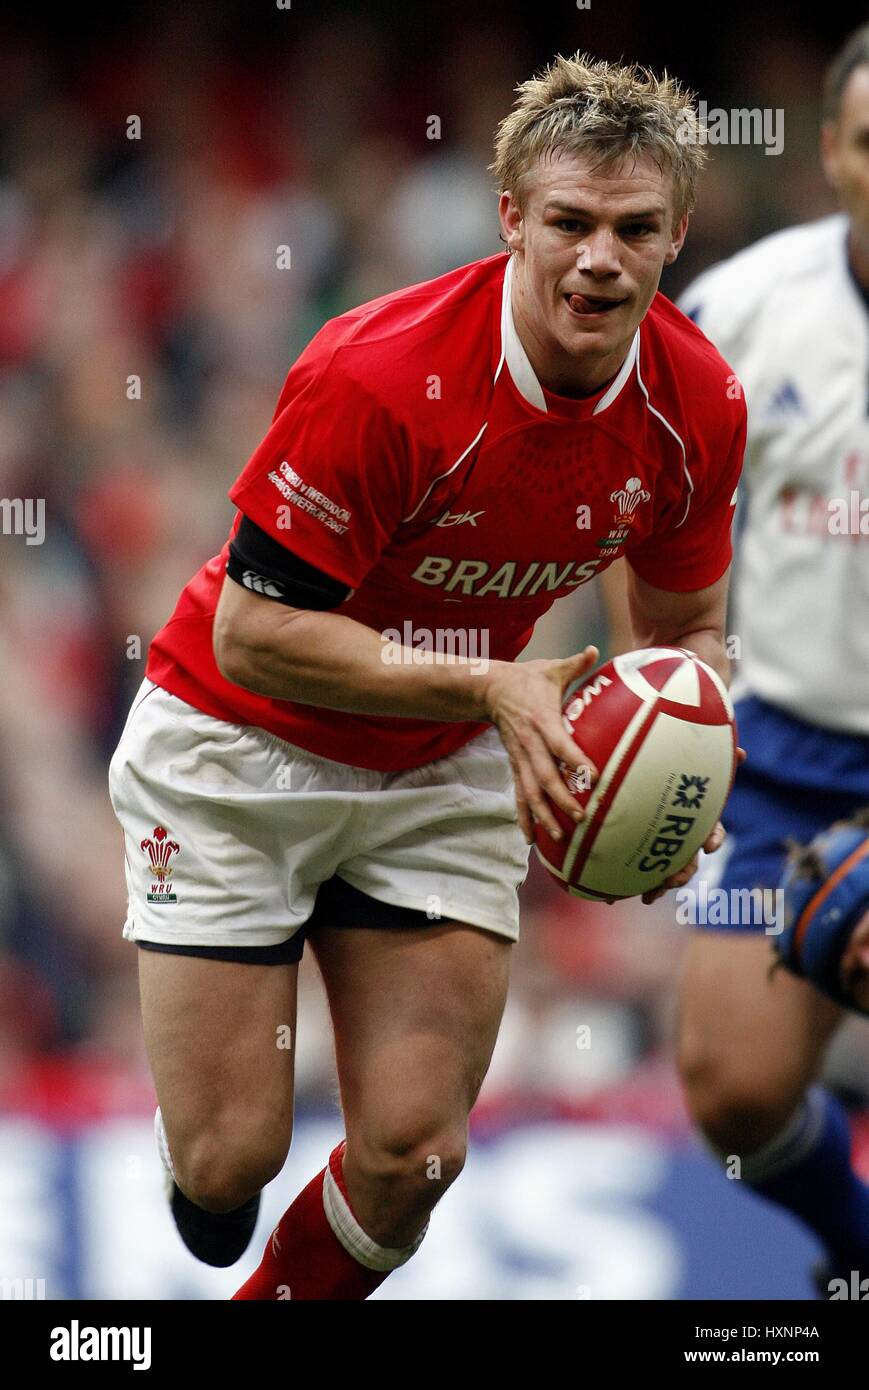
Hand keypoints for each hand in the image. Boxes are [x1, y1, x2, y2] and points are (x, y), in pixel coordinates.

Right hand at [484, 646, 600, 844]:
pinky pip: (520, 794)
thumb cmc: (527, 679)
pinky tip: (531, 838)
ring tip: (557, 836)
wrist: (489, 689)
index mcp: (542, 721)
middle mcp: (530, 744)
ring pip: (530, 791)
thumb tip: (594, 650)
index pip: (561, 744)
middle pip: (544, 776)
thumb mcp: (551, 669)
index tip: (594, 776)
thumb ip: (575, 664)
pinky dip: (525, 817)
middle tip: (580, 817)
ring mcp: (520, 757)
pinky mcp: (516, 765)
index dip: (576, 760)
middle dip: (561, 799)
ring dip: (543, 815)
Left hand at [639, 746, 744, 904]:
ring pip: (664, 874)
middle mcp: (681, 838)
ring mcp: (661, 849)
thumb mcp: (683, 764)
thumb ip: (710, 759)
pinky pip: (636, 874)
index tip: (709, 846)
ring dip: (659, 886)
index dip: (713, 839)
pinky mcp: (638, 856)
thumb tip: (743, 752)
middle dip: (682, 874)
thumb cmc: (666, 773)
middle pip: (688, 861)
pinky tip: (611, 898)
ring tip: (649, 896)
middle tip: (671, 881)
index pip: (712, 832)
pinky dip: (627, 885)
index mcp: (694, 820)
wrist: (633, 782)